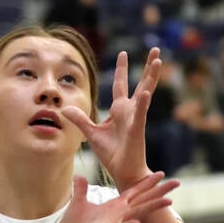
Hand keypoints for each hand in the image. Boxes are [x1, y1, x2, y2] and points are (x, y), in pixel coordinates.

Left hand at [58, 172, 176, 222]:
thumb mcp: (78, 203)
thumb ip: (81, 189)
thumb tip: (79, 175)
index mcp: (114, 206)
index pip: (134, 191)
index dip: (147, 183)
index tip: (161, 173)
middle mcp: (119, 214)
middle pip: (143, 200)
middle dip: (159, 191)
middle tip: (177, 183)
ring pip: (137, 214)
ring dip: (152, 207)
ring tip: (169, 201)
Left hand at [63, 48, 160, 189]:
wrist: (123, 172)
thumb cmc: (111, 154)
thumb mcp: (91, 133)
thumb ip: (80, 119)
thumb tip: (65, 108)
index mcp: (119, 110)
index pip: (121, 85)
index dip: (122, 70)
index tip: (123, 53)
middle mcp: (130, 111)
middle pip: (140, 83)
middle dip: (147, 67)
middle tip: (155, 50)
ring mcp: (135, 118)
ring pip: (145, 93)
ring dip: (151, 77)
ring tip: (158, 61)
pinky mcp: (137, 129)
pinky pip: (140, 114)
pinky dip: (142, 103)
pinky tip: (146, 91)